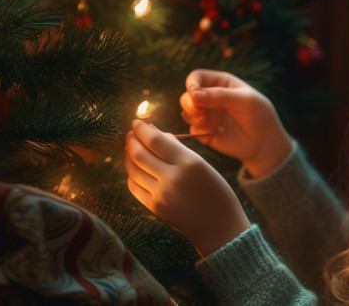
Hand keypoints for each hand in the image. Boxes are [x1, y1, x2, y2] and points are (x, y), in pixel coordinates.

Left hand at [124, 120, 250, 257]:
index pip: (156, 140)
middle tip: (130, 132)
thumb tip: (154, 132)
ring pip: (133, 170)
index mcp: (189, 163)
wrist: (219, 227)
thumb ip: (177, 148)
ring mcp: (162, 195)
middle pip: (140, 153)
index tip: (137, 121)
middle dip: (132, 140)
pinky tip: (135, 168)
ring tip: (130, 147)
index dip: (142, 129)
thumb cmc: (215, 191)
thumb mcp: (202, 164)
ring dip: (128, 155)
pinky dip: (132, 174)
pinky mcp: (155, 208)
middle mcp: (173, 178)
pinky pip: (135, 186)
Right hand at [180, 69, 292, 177]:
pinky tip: (216, 132)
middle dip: (188, 102)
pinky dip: (199, 130)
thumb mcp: (245, 100)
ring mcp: (207, 114)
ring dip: (192, 116)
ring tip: (205, 121)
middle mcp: (210, 97)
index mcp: (220, 83)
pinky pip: (192, 129)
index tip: (194, 94)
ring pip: (187, 111)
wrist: (264, 143)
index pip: (197, 77)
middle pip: (187, 95)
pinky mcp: (205, 131)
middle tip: (198, 111)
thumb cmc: (259, 115)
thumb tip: (194, 95)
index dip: (192, 84)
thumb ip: (220, 96)